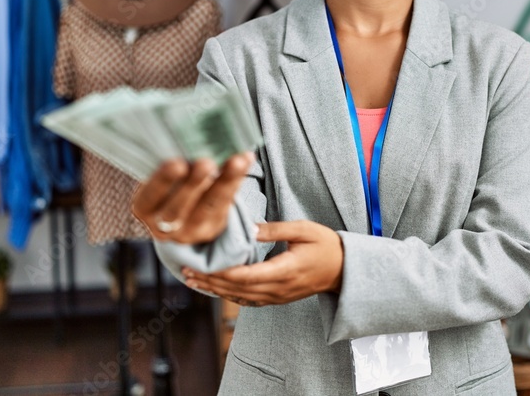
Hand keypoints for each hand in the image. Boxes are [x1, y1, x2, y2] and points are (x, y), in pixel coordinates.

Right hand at [131, 152, 253, 244]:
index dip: (163, 180)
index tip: (177, 163)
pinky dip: (238, 180)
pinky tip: (245, 159)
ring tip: (236, 160)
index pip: (151, 196)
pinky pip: (228, 204)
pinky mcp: (214, 227)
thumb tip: (182, 136)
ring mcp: (191, 230)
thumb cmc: (164, 186)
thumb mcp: (157, 178)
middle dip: (194, 184)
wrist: (180, 214)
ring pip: (209, 206)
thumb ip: (165, 164)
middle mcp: (164, 225)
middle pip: (179, 208)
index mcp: (144, 209)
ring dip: (225, 181)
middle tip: (205, 162)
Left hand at [181, 220, 343, 306]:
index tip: (202, 264)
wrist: (343, 270)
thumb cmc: (326, 245)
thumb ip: (276, 229)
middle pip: (237, 289)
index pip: (247, 276)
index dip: (222, 273)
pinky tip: (213, 289)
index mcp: (285, 271)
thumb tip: (250, 228)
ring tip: (192, 279)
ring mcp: (277, 297)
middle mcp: (278, 289)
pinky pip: (248, 300)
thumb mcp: (304, 229)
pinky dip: (228, 295)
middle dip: (210, 281)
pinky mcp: (276, 298)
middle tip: (186, 270)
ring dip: (215, 290)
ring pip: (240, 297)